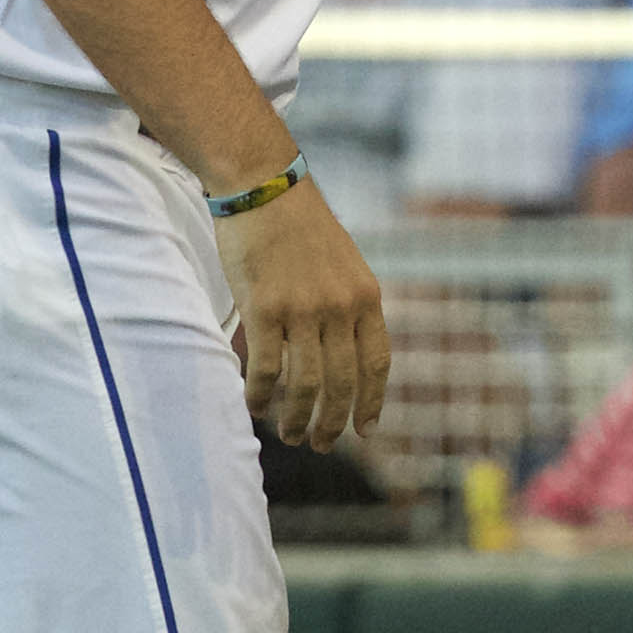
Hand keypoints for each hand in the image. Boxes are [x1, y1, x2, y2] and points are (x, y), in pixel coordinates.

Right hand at [218, 179, 388, 450]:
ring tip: (291, 436)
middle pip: (342, 382)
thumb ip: (349, 305)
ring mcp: (302, 310)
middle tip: (323, 445)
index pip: (376, 362)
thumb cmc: (301, 226)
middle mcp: (340, 307)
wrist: (266, 188)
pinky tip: (255, 408)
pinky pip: (266, 368)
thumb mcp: (344, 264)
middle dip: (334, 422)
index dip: (373, 401)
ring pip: (305, 384)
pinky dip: (261, 396)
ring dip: (298, 418)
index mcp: (366, 297)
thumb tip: (346, 351)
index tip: (367, 430)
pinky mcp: (264, 309)